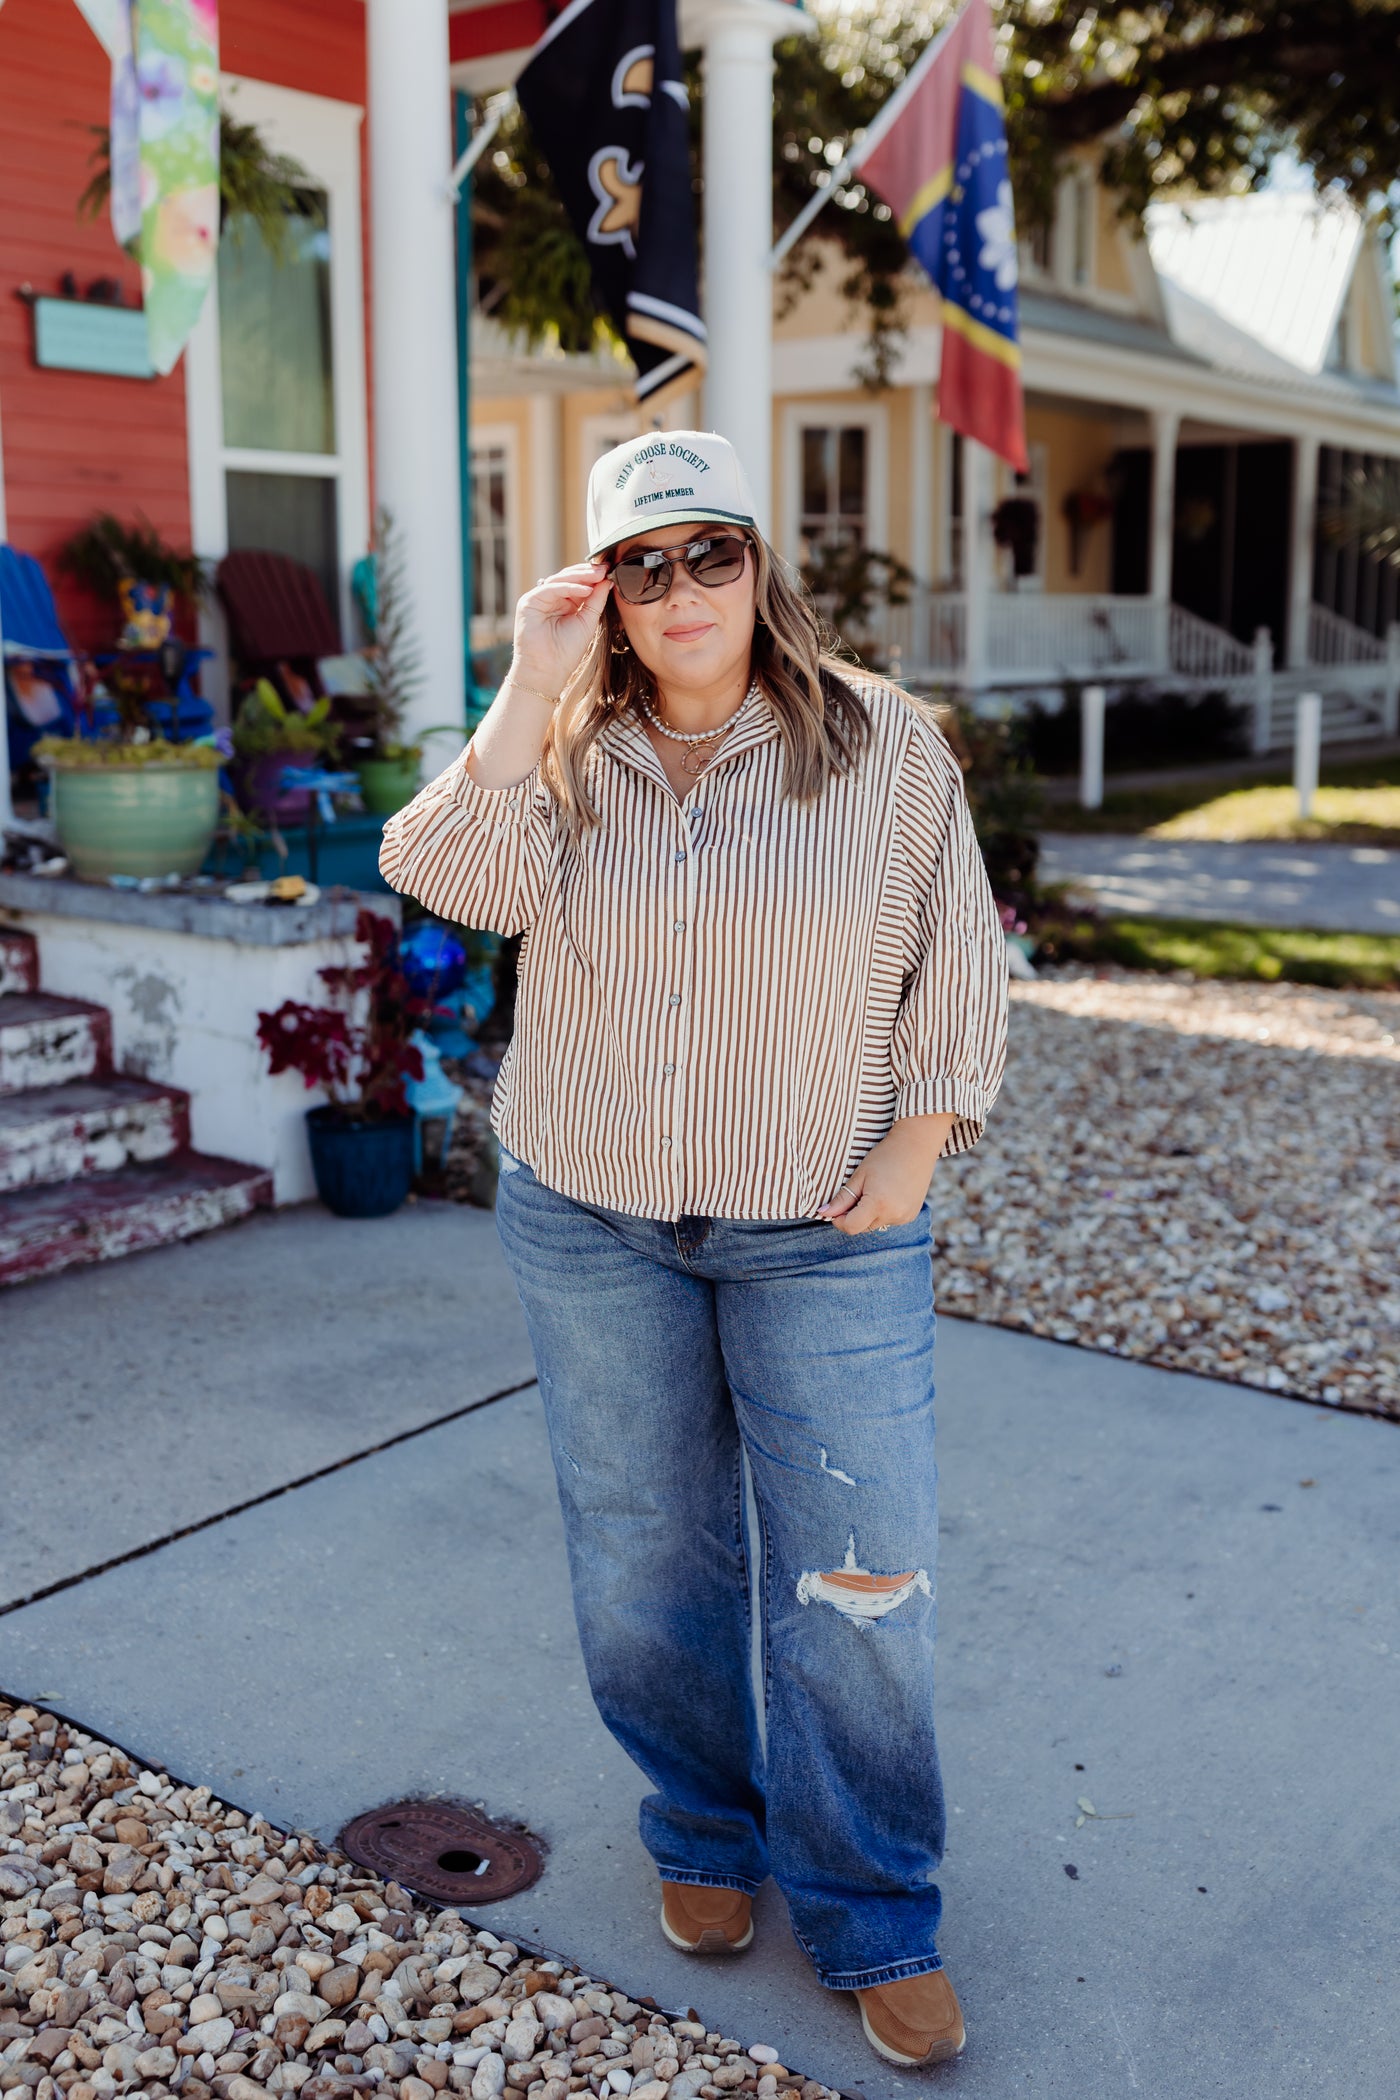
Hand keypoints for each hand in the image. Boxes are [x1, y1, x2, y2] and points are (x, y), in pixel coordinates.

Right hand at [510, 561, 611, 699]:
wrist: (548, 671)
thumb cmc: (566, 652)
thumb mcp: (588, 621)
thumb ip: (596, 600)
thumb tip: (607, 579)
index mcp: (564, 603)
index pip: (578, 583)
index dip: (593, 577)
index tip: (611, 571)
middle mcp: (550, 599)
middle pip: (569, 578)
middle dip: (587, 572)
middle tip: (605, 568)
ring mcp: (538, 599)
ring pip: (560, 579)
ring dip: (580, 576)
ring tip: (598, 575)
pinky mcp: (529, 601)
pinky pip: (551, 588)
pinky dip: (569, 587)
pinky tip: (585, 590)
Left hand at [818, 1113, 955, 1234]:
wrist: (916, 1145)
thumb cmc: (884, 1156)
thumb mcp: (859, 1176)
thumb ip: (842, 1198)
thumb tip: (823, 1213)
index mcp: (878, 1204)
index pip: (851, 1227)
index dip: (839, 1220)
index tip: (836, 1208)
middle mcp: (893, 1215)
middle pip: (862, 1227)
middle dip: (854, 1215)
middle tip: (858, 1192)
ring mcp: (904, 1217)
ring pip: (875, 1224)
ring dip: (869, 1214)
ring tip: (876, 1189)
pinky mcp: (911, 1215)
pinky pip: (889, 1220)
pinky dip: (883, 1212)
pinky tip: (888, 1193)